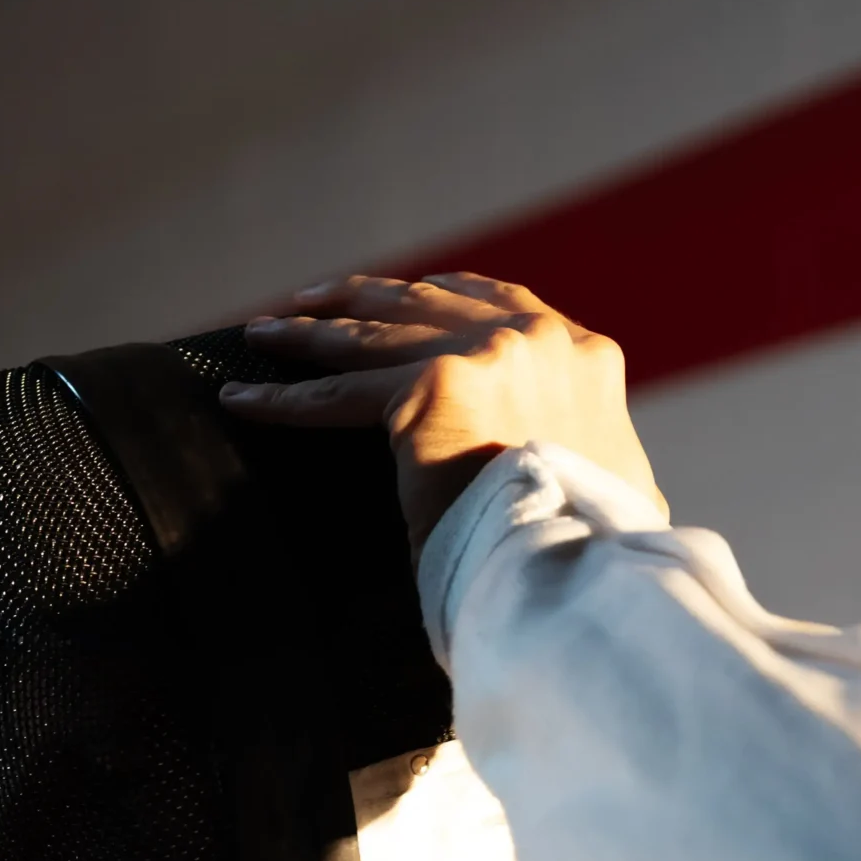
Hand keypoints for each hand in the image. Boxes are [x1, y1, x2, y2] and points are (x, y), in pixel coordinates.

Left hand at [219, 272, 665, 550]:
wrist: (590, 565)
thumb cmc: (602, 555)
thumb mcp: (619, 490)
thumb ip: (591, 465)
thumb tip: (590, 493)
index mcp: (587, 358)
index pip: (501, 304)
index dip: (441, 295)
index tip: (404, 296)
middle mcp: (538, 339)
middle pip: (427, 300)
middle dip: (363, 298)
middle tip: (313, 300)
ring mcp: (487, 353)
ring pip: (373, 334)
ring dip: (310, 332)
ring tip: (262, 333)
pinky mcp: (433, 387)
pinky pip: (337, 395)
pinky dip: (284, 398)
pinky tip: (241, 397)